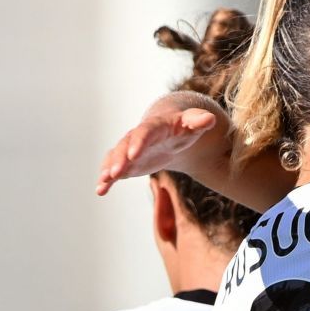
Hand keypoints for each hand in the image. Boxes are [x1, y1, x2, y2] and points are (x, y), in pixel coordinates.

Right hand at [95, 105, 219, 195]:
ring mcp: (130, 149)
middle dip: (119, 159)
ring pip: (116, 157)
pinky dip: (107, 179)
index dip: (139, 142)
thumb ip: (199, 121)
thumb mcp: (192, 123)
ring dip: (109, 169)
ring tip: (102, 183)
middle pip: (126, 146)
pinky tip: (100, 191)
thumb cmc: (184, 127)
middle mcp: (138, 137)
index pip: (145, 132)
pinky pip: (114, 169)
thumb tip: (209, 119)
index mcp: (155, 126)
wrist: (170, 129)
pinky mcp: (127, 162)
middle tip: (114, 173)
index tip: (134, 155)